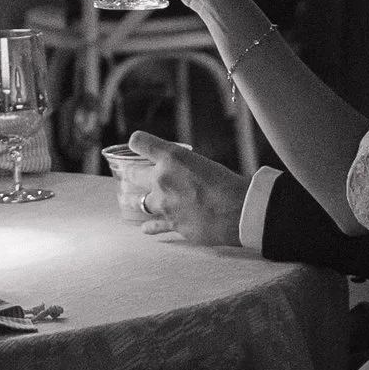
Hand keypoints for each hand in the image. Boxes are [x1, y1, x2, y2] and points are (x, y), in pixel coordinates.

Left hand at [106, 128, 246, 247]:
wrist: (239, 211)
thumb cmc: (228, 184)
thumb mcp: (203, 163)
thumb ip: (182, 166)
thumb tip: (174, 172)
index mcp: (172, 157)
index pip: (140, 143)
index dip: (138, 143)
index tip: (137, 145)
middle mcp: (162, 179)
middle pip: (132, 173)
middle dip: (132, 173)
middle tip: (131, 175)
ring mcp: (164, 203)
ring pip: (136, 201)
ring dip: (133, 199)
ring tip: (129, 200)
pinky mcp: (170, 223)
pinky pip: (151, 225)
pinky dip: (148, 226)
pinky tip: (145, 226)